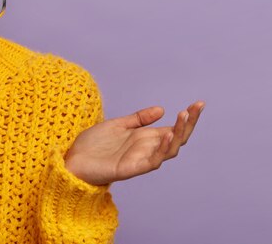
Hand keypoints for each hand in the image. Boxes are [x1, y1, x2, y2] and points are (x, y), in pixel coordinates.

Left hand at [64, 100, 204, 185]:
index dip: (187, 117)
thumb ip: (138, 119)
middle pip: (177, 138)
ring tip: (183, 116)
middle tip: (197, 107)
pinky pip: (153, 161)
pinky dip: (162, 149)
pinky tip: (167, 134)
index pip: (173, 128)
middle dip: (189, 123)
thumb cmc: (93, 145)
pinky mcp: (131, 168)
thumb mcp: (118, 125)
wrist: (73, 160)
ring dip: (178, 134)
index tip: (199, 103)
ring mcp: (140, 159)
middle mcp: (146, 149)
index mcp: (145, 138)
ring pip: (169, 150)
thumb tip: (161, 109)